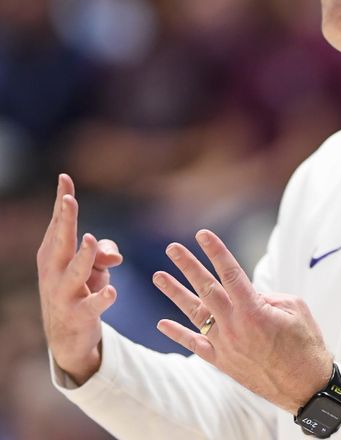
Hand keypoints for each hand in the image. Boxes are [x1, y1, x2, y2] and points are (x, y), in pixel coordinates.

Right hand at [37, 174, 123, 384]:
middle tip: (69, 200)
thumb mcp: (92, 266)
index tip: (65, 177)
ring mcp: (64, 293)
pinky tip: (111, 291)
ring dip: (84, 256)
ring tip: (91, 239)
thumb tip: (115, 256)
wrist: (66, 335)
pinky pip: (92, 305)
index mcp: (54, 254)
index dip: (62, 201)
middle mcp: (54, 271)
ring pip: (75, 272)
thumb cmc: (80, 288)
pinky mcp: (78, 314)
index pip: (59, 223)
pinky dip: (102, 298)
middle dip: (65, 221)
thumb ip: (103, 251)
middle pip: (61, 241)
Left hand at [153, 230, 332, 412]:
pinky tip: (162, 323)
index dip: (216, 252)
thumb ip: (269, 297)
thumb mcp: (296, 309)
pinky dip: (178, 334)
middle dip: (189, 266)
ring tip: (159, 276)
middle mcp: (234, 326)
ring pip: (195, 314)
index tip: (203, 235)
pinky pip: (196, 345)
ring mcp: (225, 345)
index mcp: (254, 309)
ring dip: (175, 293)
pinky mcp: (223, 362)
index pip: (230, 273)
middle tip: (173, 248)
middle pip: (206, 289)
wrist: (305, 386)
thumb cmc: (306, 344)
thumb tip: (250, 294)